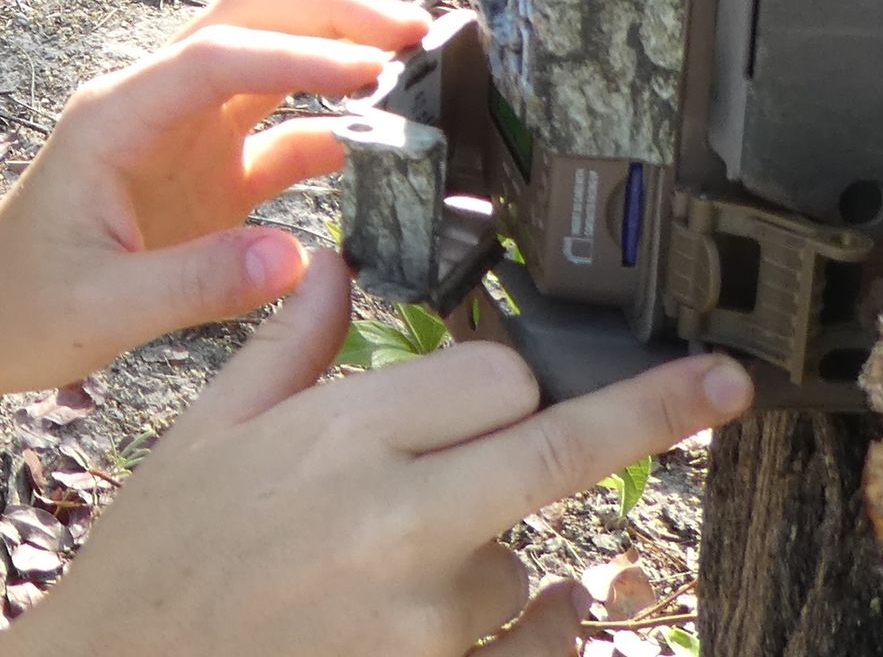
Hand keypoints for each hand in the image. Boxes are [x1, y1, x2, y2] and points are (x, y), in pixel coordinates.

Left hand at [0, 0, 426, 401]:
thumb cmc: (16, 306)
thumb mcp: (102, 307)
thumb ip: (197, 284)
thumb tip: (297, 259)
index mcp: (117, 116)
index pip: (219, 58)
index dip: (300, 55)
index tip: (375, 66)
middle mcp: (153, 109)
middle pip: (249, 26)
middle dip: (331, 13)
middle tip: (419, 28)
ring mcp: (183, 139)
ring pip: (270, 67)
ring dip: (337, 55)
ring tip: (422, 66)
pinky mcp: (206, 178)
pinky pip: (278, 136)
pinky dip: (332, 130)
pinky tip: (386, 146)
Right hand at [3, 259, 754, 656]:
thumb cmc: (158, 559)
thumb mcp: (206, 433)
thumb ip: (290, 348)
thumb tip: (334, 264)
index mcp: (338, 440)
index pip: (492, 379)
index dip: (505, 377)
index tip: (510, 381)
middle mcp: (392, 521)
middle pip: (559, 450)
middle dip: (655, 409)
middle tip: (724, 383)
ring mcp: (420, 617)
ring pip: (517, 561)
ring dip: (488, 556)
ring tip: (387, 573)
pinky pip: (533, 646)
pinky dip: (544, 626)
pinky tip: (538, 607)